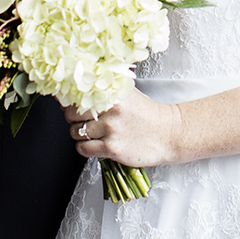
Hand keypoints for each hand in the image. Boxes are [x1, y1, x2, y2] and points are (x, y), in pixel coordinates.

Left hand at [65, 90, 183, 167]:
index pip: (78, 94)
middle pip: (72, 113)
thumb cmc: (147, 114)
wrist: (168, 133)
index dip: (71, 101)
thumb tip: (76, 91)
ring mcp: (110, 130)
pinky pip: (83, 149)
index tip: (72, 104)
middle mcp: (111, 110)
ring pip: (76, 132)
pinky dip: (85, 148)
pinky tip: (96, 144)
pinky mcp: (111, 148)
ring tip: (93, 133)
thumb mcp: (128, 93)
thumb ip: (106, 90)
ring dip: (80, 134)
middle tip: (84, 120)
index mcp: (113, 93)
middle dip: (74, 118)